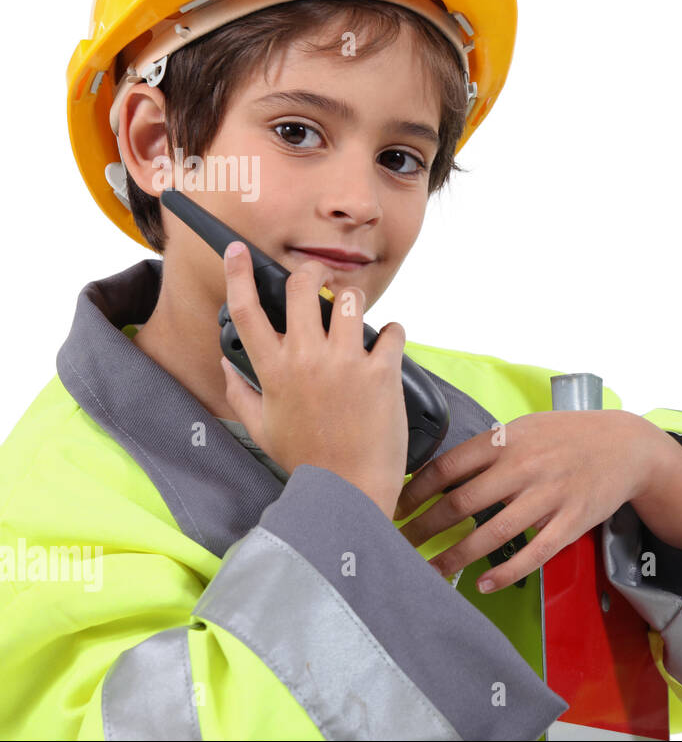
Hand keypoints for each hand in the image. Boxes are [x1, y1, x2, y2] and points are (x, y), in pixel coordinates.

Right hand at [219, 241, 409, 517]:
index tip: (236, 251)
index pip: (246, 310)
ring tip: (356, 316)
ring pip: (350, 298)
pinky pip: (392, 331)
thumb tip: (227, 363)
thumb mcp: (261, 429)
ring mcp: (346, 363)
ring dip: (353, 300)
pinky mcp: (381, 373)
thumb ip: (240, 392)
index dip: (238, 274)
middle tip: (320, 282)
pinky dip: (393, 333)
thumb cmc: (307, 461)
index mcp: (273, 371)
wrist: (349, 490)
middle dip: (312, 275)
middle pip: (303, 287)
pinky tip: (388, 345)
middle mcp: (307, 359)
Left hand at [395, 410, 673, 590]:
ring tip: (429, 572)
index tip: (394, 510)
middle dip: (424, 529)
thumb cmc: (569, 435)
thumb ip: (487, 448)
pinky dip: (506, 572)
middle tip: (398, 546)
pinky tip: (483, 584)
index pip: (447, 468)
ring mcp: (548, 495)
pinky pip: (533, 553)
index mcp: (506, 440)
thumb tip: (441, 474)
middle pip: (461, 503)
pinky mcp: (570, 521)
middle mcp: (524, 466)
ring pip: (492, 533)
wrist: (627, 445)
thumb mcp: (525, 427)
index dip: (414, 493)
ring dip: (455, 557)